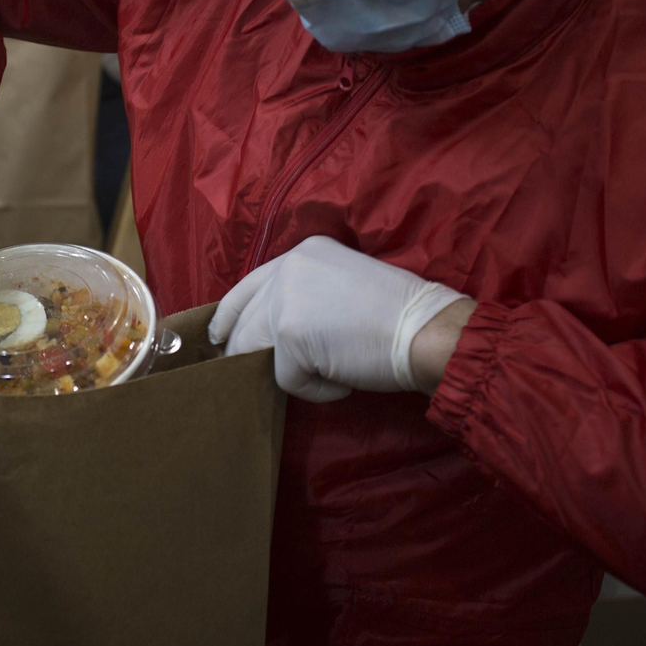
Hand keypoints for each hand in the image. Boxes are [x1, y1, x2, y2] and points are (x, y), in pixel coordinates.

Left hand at [208, 236, 474, 401]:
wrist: (425, 329)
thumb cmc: (398, 314)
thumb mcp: (341, 284)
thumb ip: (304, 296)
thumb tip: (269, 333)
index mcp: (300, 254)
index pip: (247, 286)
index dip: (230, 317)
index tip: (220, 338)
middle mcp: (285, 270)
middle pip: (241, 321)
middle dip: (245, 351)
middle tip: (253, 373)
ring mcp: (284, 303)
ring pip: (253, 351)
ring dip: (287, 370)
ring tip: (327, 371)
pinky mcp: (288, 338)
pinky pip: (287, 381)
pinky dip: (316, 390)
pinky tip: (345, 379)